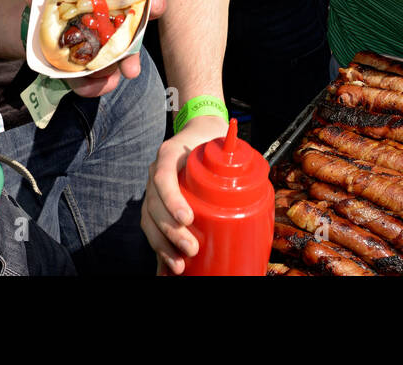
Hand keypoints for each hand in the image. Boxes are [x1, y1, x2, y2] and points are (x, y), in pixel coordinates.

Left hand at [22, 0, 165, 97]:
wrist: (40, 32)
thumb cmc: (54, 8)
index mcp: (111, 5)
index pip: (139, 3)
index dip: (152, 4)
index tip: (158, 4)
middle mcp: (115, 31)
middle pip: (132, 43)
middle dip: (132, 57)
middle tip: (132, 70)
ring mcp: (104, 54)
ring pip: (114, 68)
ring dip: (109, 77)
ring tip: (103, 84)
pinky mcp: (89, 73)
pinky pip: (94, 83)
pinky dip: (90, 87)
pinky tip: (86, 89)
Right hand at [141, 113, 227, 273]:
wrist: (197, 134)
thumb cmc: (210, 141)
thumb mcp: (219, 142)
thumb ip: (232, 156)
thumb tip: (252, 174)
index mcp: (169, 155)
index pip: (163, 177)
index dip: (172, 200)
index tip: (187, 218)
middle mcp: (156, 172)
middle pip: (155, 206)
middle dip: (171, 232)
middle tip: (191, 249)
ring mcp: (154, 191)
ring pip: (150, 221)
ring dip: (162, 246)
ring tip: (179, 266)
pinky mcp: (157, 206)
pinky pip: (152, 230)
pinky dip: (158, 250)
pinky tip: (163, 270)